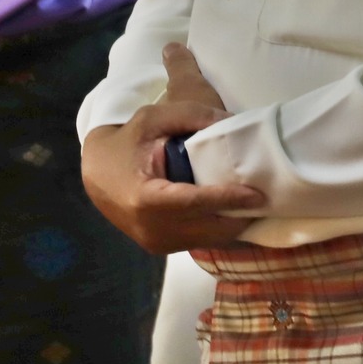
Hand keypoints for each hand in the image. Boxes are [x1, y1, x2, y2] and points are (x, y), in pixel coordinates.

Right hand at [81, 51, 261, 254]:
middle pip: (209, 229)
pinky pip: (200, 241)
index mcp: (145, 200)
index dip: (227, 199)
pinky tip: (232, 208)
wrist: (96, 172)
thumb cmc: (127, 142)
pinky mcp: (162, 248)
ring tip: (253, 201)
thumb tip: (233, 122)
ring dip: (233, 223)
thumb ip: (192, 115)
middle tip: (266, 195)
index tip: (257, 194)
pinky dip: (219, 227)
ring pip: (209, 240)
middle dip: (240, 215)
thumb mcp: (154, 118)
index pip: (195, 203)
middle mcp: (151, 230)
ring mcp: (156, 244)